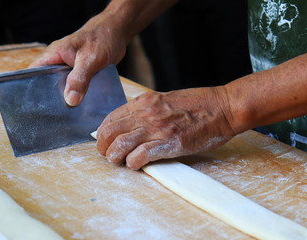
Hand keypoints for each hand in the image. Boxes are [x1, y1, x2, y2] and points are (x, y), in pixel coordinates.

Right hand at [29, 12, 127, 105]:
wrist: (117, 32)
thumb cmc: (102, 37)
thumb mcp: (89, 59)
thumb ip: (79, 79)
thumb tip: (70, 100)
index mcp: (54, 55)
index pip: (34, 73)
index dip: (32, 88)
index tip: (37, 106)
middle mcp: (60, 62)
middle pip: (49, 84)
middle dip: (54, 97)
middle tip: (59, 113)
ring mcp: (71, 68)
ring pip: (65, 87)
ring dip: (70, 97)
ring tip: (72, 112)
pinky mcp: (82, 74)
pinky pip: (77, 87)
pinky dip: (80, 94)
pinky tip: (84, 105)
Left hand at [96, 88, 235, 169]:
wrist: (222, 107)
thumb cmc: (197, 104)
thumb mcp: (165, 100)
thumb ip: (146, 110)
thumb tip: (130, 125)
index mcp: (144, 102)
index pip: (111, 118)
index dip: (102, 132)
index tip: (104, 141)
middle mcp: (147, 113)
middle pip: (110, 131)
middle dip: (103, 146)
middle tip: (107, 154)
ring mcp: (158, 128)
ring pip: (121, 144)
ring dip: (114, 156)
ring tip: (118, 161)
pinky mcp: (170, 142)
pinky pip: (141, 155)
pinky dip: (132, 162)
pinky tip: (135, 164)